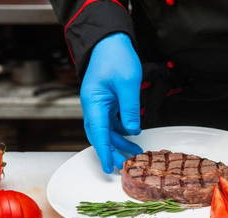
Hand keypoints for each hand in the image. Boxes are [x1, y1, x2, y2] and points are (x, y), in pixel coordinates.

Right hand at [80, 33, 142, 172]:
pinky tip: (132, 135)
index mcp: (94, 102)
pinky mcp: (106, 101)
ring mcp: (99, 104)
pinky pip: (112, 121)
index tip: (109, 167)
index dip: (104, 152)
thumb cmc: (115, 56)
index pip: (98, 133)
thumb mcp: (128, 83)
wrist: (109, 41)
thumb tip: (132, 130)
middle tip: (125, 166)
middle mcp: (93, 106)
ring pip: (107, 129)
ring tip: (134, 153)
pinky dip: (121, 130)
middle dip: (112, 152)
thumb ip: (130, 109)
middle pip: (100, 135)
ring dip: (119, 142)